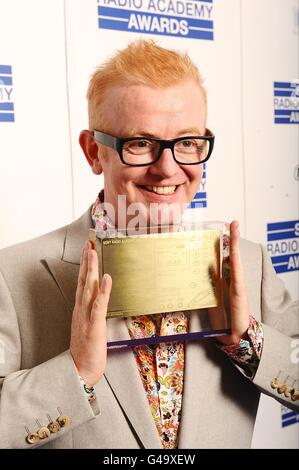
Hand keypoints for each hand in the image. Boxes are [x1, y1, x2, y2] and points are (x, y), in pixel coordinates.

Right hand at [70, 240, 111, 386]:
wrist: (80, 369)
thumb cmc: (86, 349)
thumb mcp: (88, 326)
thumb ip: (92, 311)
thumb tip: (99, 299)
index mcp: (80, 308)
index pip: (82, 282)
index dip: (84, 264)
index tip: (86, 248)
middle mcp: (81, 309)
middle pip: (83, 280)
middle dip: (86, 260)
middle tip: (88, 242)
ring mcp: (87, 316)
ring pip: (89, 288)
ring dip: (91, 269)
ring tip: (93, 253)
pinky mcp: (95, 325)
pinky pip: (99, 305)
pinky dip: (104, 291)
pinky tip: (107, 278)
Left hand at [209, 220, 249, 345]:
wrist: (232, 334)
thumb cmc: (221, 318)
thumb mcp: (210, 297)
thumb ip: (208, 283)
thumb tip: (205, 268)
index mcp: (224, 280)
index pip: (224, 258)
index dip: (222, 245)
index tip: (220, 231)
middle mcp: (232, 279)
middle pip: (232, 254)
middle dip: (232, 238)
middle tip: (231, 222)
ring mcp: (237, 284)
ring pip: (236, 259)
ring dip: (235, 243)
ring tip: (234, 228)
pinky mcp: (239, 291)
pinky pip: (237, 272)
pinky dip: (236, 260)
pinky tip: (234, 251)